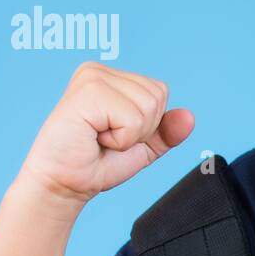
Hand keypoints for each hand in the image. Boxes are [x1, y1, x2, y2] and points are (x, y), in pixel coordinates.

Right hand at [18, 61, 193, 207]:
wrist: (65, 185)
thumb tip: (189, 117)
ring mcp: (92, 77)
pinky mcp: (88, 92)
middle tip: (106, 138)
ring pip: (149, 106)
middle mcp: (98, 71)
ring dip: (129, 135)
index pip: (160, 91)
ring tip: (99, 138)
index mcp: (110, 77)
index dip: (148, 124)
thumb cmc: (95, 163)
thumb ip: (166, 131)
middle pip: (158, 95)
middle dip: (141, 128)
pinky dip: (121, 139)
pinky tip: (94, 138)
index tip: (114, 134)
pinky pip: (133, 118)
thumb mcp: (142, 147)